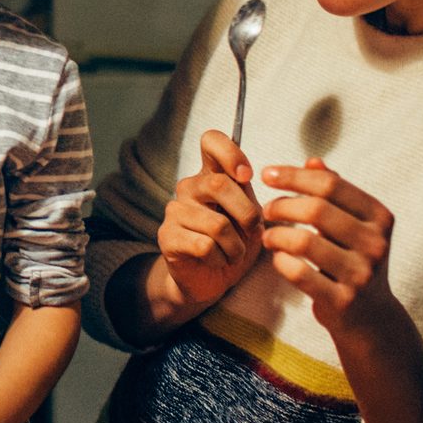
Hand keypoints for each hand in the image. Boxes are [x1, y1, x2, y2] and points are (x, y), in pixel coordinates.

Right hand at [156, 130, 263, 307]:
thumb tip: (255, 176)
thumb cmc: (234, 245)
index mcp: (211, 175)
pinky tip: (216, 261)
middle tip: (253, 232)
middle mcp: (189, 187)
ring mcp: (174, 211)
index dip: (230, 153)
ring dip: (236, 247)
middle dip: (247, 214)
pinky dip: (220, 259)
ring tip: (233, 253)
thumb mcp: (252, 219)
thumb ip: (254, 197)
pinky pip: (204, 246)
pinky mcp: (167, 236)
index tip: (246, 176)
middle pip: (219, 184)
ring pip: (217, 224)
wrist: (211, 281)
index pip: (211, 141)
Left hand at [260, 158, 396, 334]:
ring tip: (268, 236)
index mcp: (380, 217)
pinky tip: (277, 258)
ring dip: (276, 235)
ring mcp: (361, 273)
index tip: (266, 174)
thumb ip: (335, 192)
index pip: (330, 184)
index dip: (293, 176)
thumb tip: (312, 162)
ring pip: (304, 241)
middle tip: (266, 209)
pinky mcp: (342, 299)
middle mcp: (376, 243)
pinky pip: (299, 273)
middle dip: (281, 205)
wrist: (370, 316)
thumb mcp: (354, 224)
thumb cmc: (354, 260)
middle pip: (316, 209)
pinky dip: (281, 262)